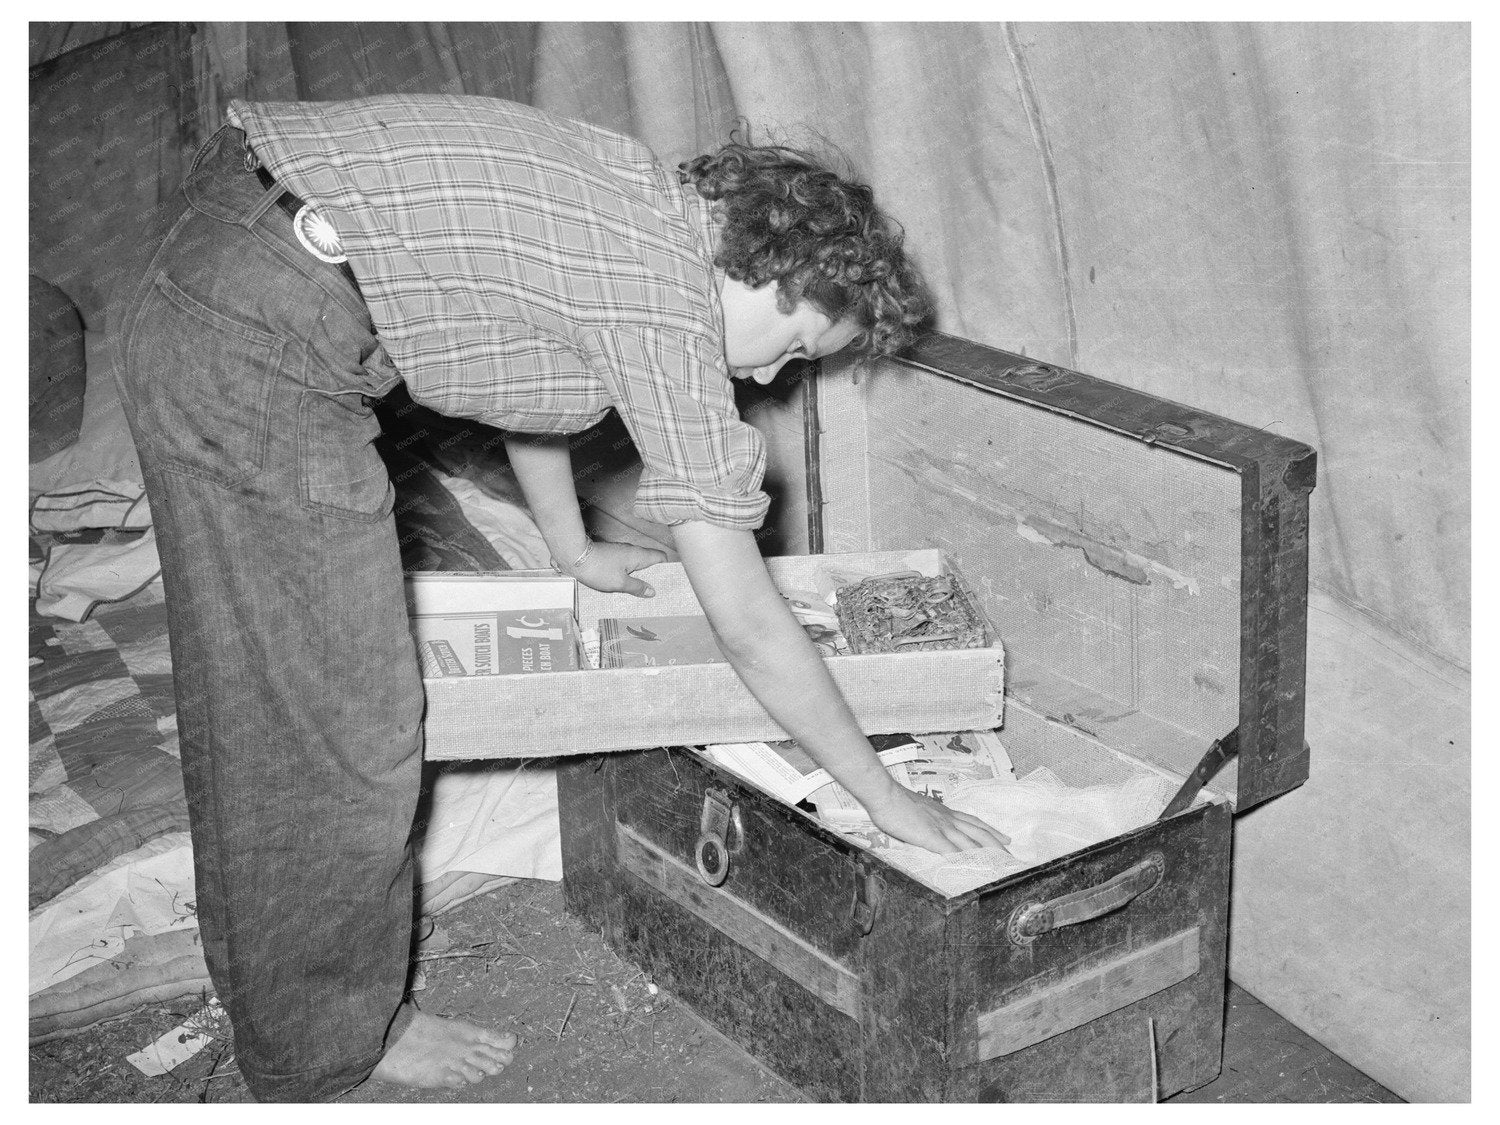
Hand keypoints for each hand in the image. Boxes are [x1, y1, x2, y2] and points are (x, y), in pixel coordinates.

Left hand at [567, 540, 667, 597]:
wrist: (574, 557)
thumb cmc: (597, 569)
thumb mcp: (620, 583)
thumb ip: (637, 587)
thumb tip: (652, 591)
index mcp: (638, 555)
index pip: (661, 557)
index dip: (668, 568)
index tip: (671, 581)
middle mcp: (632, 551)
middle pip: (650, 562)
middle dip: (655, 575)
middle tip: (658, 591)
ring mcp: (621, 553)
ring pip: (638, 564)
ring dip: (641, 576)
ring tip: (643, 593)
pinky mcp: (612, 557)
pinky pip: (627, 566)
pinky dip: (630, 575)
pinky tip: (626, 587)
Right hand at [861, 783, 1011, 854]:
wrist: (884, 794)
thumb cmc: (894, 801)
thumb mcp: (917, 810)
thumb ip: (926, 821)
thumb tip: (928, 828)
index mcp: (944, 813)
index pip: (974, 822)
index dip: (990, 830)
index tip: (1004, 838)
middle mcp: (948, 820)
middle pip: (979, 833)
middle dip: (997, 845)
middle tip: (1011, 855)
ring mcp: (941, 828)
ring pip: (971, 843)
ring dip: (988, 854)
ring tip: (1001, 865)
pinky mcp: (931, 837)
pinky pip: (952, 852)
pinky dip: (965, 861)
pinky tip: (973, 870)